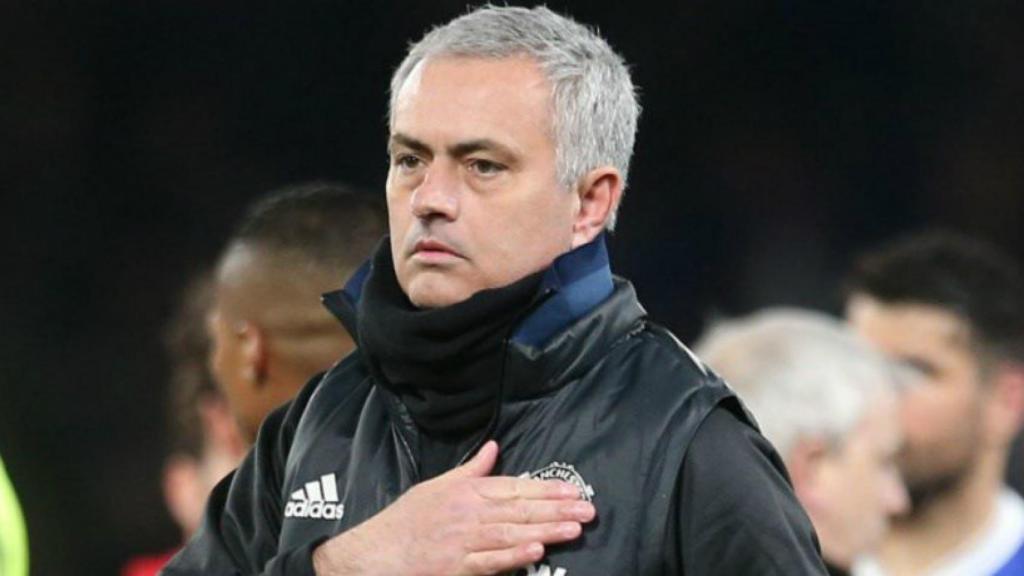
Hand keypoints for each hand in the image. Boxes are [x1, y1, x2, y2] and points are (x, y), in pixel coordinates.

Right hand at [312, 441, 594, 575]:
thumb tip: (494, 446)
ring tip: (573, 528)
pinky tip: (536, 551)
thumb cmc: (407, 519)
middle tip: (588, 509)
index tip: (574, 490)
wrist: (375, 553)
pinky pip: (490, 562)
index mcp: (467, 492)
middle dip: (557, 510)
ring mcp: (464, 543)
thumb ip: (471, 469)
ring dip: (545, 531)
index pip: (515, 488)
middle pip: (520, 511)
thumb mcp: (437, 485)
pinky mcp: (458, 569)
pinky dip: (514, 557)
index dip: (546, 490)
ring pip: (511, 534)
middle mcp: (469, 514)